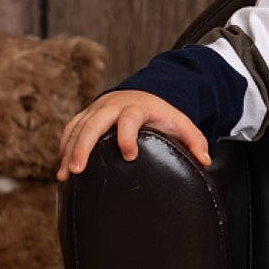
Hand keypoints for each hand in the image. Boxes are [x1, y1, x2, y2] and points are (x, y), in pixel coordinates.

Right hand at [57, 89, 211, 179]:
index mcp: (136, 107)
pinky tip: (62, 165)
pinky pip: (72, 127)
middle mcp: (113, 105)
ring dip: (69, 150)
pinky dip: (65, 145)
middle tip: (78, 170)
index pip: (129, 119)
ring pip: (78, 127)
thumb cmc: (161, 114)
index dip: (127, 136)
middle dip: (84, 147)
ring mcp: (97, 109)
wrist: (143, 93)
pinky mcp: (87, 114)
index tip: (129, 156)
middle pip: (94, 124)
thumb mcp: (181, 123)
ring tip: (65, 175)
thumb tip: (206, 161)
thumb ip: (194, 140)